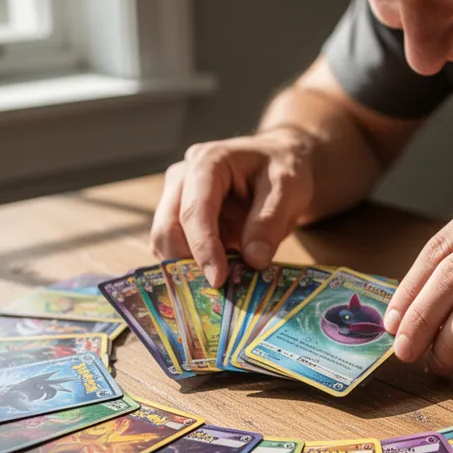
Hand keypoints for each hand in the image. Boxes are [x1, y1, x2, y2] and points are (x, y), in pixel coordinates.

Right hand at [151, 127, 314, 286]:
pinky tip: (216, 275)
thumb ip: (269, 222)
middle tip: (216, 290)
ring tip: (221, 284)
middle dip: (187, 263)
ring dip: (186, 268)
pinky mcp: (179, 218)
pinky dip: (190, 267)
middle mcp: (182, 178)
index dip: (203, 248)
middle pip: (167, 229)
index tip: (217, 279)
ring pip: (164, 242)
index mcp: (207, 162)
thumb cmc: (282, 169)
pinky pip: (174, 248)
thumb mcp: (288, 189)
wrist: (279, 162)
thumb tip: (253, 261)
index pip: (194, 211)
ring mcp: (176, 198)